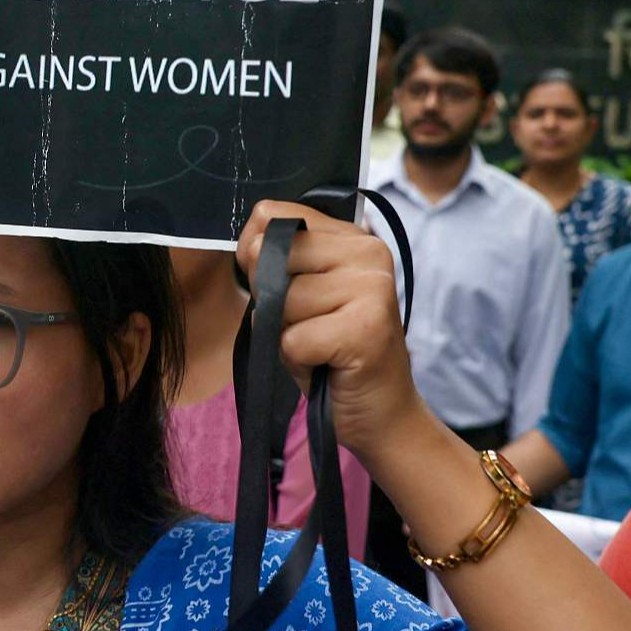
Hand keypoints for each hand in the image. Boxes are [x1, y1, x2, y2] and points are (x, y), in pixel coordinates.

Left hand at [236, 200, 426, 461]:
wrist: (380, 414)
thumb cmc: (332, 355)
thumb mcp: (299, 298)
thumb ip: (275, 262)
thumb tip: (249, 244)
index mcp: (352, 237)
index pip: (273, 215)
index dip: (256, 253)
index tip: (280, 286)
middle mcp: (368, 253)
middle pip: (273, 257)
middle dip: (272, 300)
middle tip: (309, 326)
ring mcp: (372, 288)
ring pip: (280, 301)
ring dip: (287, 335)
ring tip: (321, 347)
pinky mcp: (366, 328)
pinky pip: (292, 339)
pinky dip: (298, 361)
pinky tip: (329, 364)